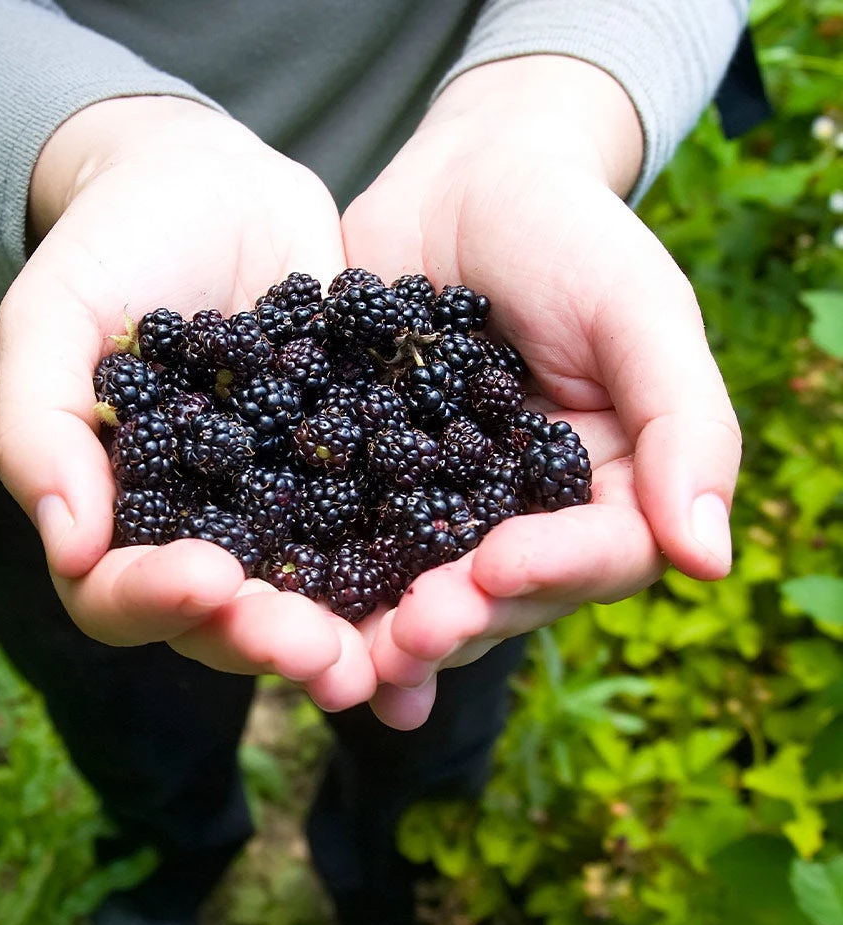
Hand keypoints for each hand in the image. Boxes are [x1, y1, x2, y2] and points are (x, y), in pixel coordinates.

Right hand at [0, 96, 375, 709]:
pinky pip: (387, 522)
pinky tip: (470, 581)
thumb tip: (69, 543)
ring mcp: (285, 507)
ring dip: (357, 628)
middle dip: (274, 639)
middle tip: (324, 653)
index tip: (207, 580)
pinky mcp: (356, 470)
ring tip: (407, 643)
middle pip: (231, 618)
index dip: (158, 601)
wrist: (211, 186)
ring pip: (317, 592)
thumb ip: (40, 427)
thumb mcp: (52, 320)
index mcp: (122, 516)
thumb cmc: (113, 245)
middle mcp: (207, 530)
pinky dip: (420, 558)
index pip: (122, 593)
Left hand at [341, 57, 741, 727]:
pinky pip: (351, 538)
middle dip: (460, 618)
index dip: (555, 570)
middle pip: (505, 594)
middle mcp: (525, 514)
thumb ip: (684, 424)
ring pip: (426, 586)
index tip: (499, 567)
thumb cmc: (569, 233)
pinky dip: (328, 584)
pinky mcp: (371, 484)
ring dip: (391, 626)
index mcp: (604, 487)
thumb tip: (712, 561)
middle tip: (412, 632)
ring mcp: (442, 505)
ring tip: (353, 654)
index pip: (600, 555)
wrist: (463, 184)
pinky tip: (297, 617)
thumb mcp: (639, 310)